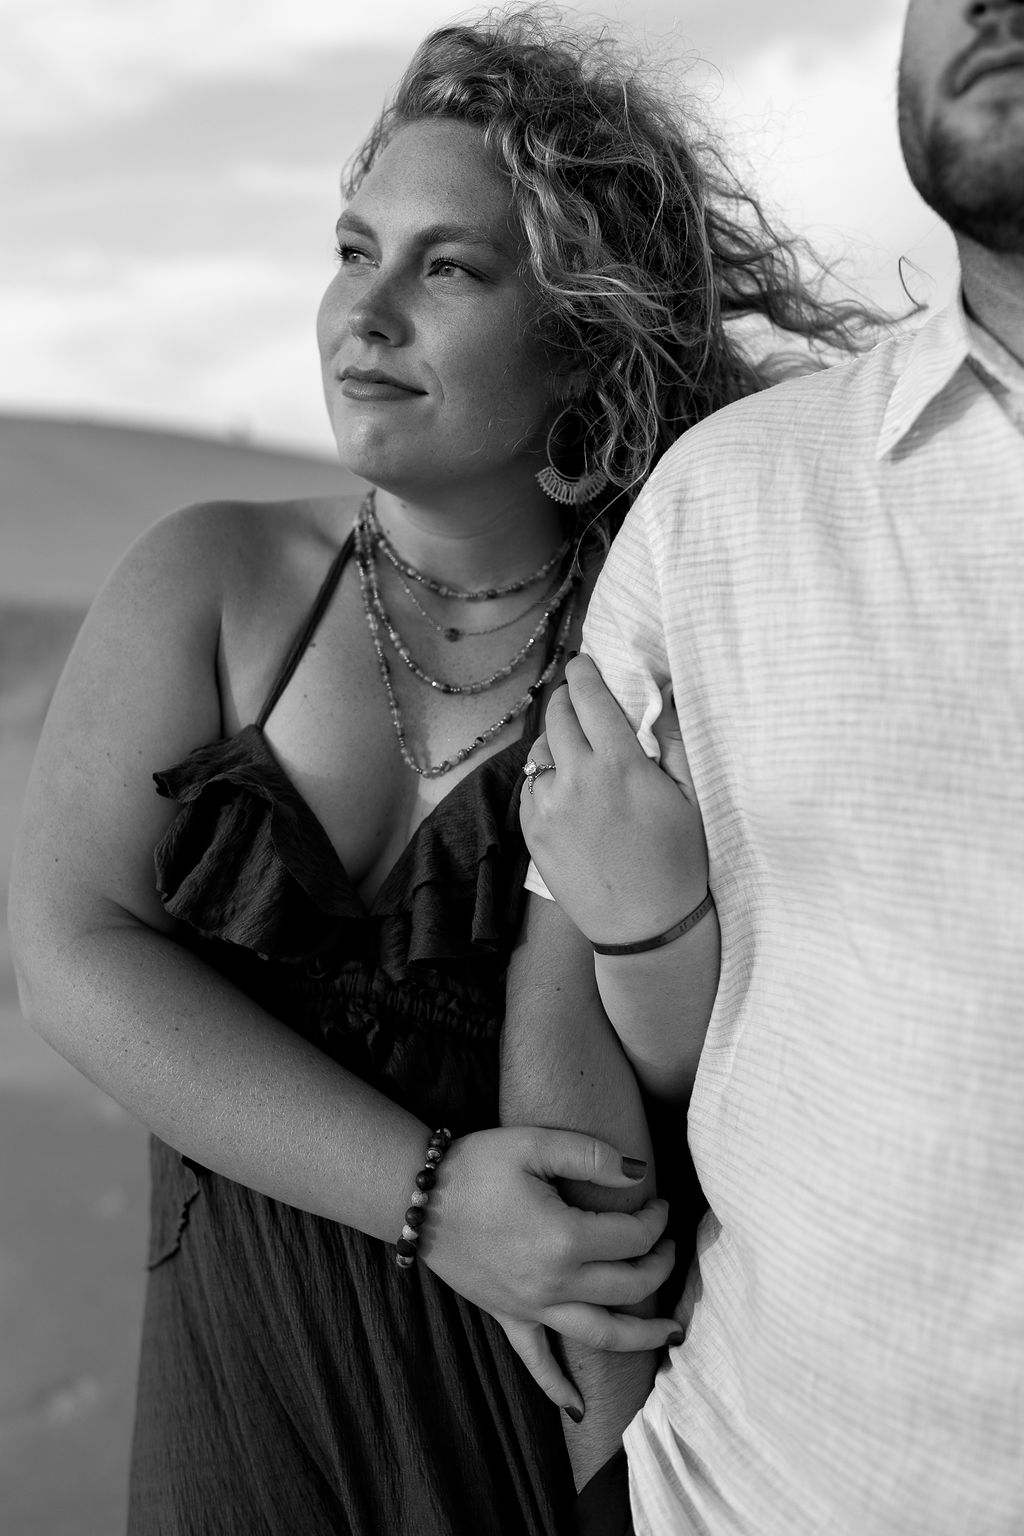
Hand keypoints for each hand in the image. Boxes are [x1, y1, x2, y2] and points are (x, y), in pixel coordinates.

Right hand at [420, 1126, 678, 1413]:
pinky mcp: (507, 1316)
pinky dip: (558, 1388)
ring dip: (642, 1337)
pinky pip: (536, 1360)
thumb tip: (638, 1173)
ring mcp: (530, 1306)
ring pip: (600, 1334)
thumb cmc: (476, 1165)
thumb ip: (591, 1155)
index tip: (660, 1203)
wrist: (415, 1195)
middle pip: (628, 1286)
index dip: (657, 1219)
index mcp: (565, 1238)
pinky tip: (578, 1409)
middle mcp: (554, 1282)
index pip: (634, 1237)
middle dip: (660, 1265)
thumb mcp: (534, 1143)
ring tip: (672, 1334)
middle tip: (668, 1244)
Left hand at [520, 654, 708, 946]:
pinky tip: (569, 791)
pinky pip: (531, 785)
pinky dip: (545, 778)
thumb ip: (672, 739)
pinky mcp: (531, 830)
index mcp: (619, 765)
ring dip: (557, 741)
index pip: (589, 696)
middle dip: (569, 700)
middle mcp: (576, 779)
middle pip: (558, 714)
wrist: (645, 927)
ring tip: (578, 752)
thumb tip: (664, 692)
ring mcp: (547, 806)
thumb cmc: (678, 860)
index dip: (584, 672)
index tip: (584, 663)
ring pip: (540, 749)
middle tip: (582, 702)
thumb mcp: (689, 796)